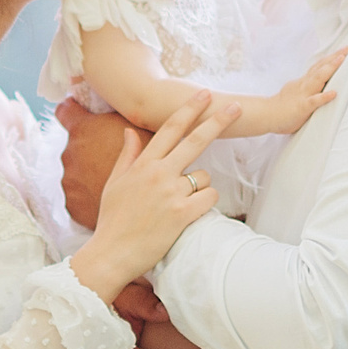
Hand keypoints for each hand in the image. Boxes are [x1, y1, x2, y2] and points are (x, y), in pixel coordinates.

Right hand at [68, 95, 239, 301]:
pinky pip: (208, 198)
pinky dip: (205, 203)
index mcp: (143, 164)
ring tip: (180, 203)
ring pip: (204, 176)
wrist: (111, 253)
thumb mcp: (114, 183)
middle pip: (196, 140)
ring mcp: (171, 193)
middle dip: (218, 121)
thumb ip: (128, 156)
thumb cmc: (112, 220)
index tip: (205, 94)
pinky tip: (191, 212)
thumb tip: (131, 131)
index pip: (170, 128)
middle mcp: (159, 174)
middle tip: (236, 107)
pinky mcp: (182, 214)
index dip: (189, 109)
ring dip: (200, 186)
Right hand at [258, 47, 346, 132]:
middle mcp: (304, 85)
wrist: (266, 115)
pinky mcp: (302, 107)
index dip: (330, 58)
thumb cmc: (282, 106)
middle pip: (320, 68)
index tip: (343, 50)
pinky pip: (314, 101)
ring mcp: (303, 94)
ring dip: (330, 68)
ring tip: (341, 59)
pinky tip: (333, 93)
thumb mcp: (296, 91)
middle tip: (347, 49)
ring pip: (318, 79)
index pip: (318, 67)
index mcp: (303, 82)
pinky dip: (324, 96)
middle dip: (334, 58)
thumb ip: (307, 87)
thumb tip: (319, 84)